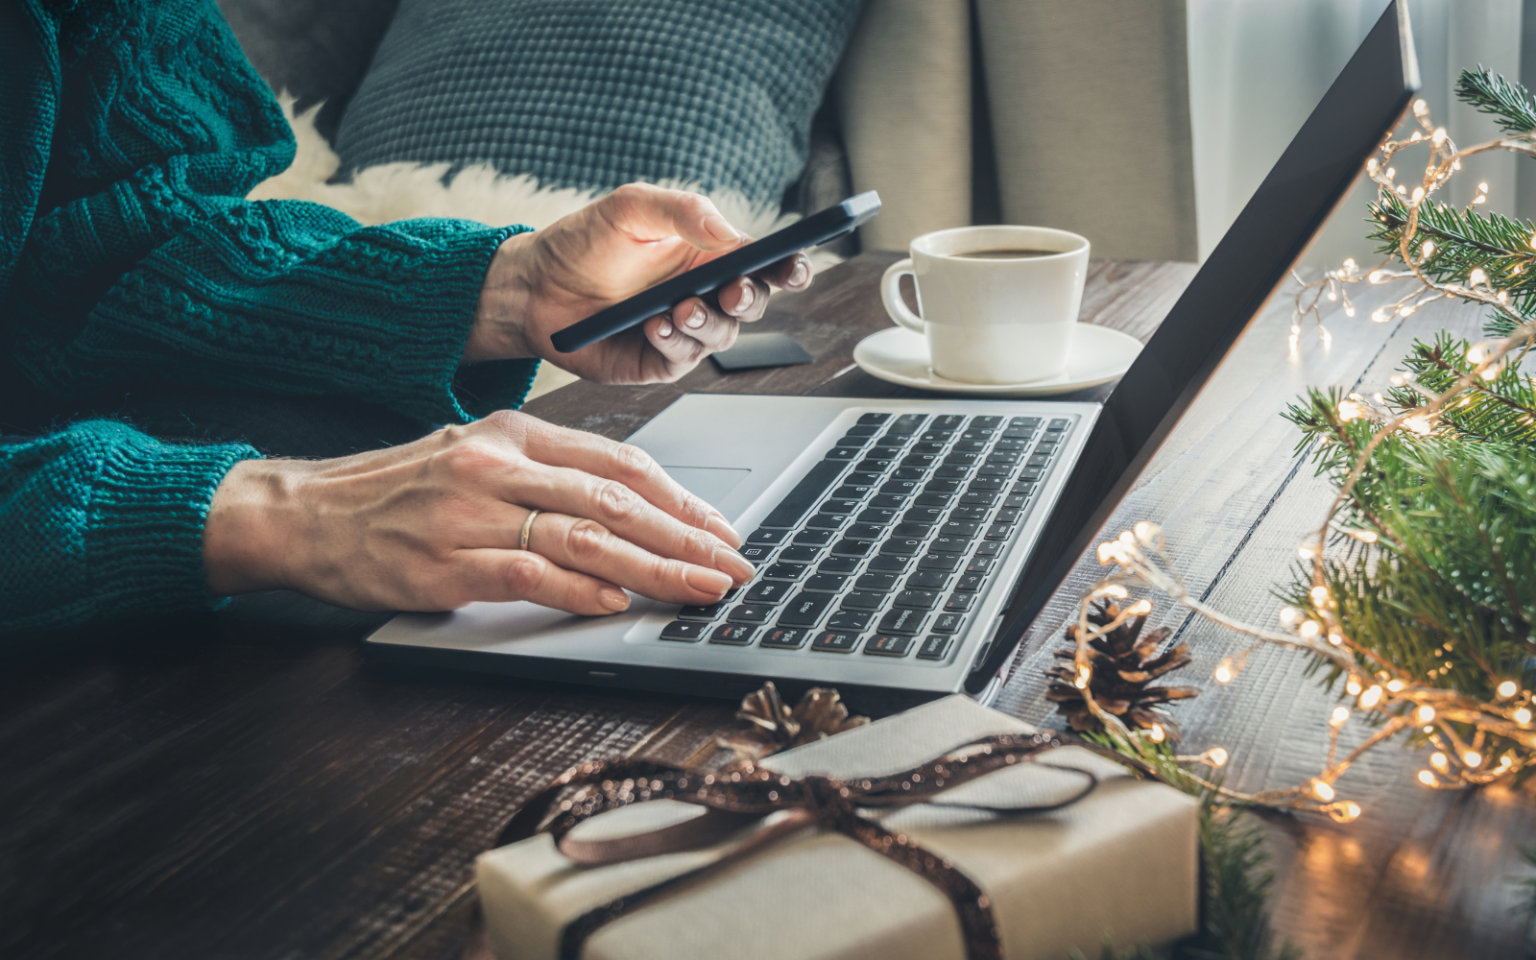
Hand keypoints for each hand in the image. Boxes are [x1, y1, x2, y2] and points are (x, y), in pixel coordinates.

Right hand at [202, 410, 754, 613]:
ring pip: (586, 535)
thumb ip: (547, 478)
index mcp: (514, 432)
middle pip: (616, 499)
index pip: (620, 462)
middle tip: (735, 566)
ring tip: (700, 589)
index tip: (723, 530)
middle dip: (687, 537)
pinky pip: (529, 572)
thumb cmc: (397, 492)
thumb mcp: (476, 459)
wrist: (305, 513)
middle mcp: (498, 463)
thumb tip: (632, 513)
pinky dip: (581, 589)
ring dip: (655, 568)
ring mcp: (470, 510)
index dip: (682, 499)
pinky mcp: (444, 560)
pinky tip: (620, 601)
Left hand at [466, 183, 813, 381]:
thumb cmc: (583, 242)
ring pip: (722, 336)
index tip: (795, 265)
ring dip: (708, 322)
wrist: (532, 286)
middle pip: (752, 303)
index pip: (764, 264)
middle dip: (750, 298)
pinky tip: (656, 326)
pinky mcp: (658, 362)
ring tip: (680, 309)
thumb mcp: (631, 208)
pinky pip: (683, 359)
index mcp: (709, 256)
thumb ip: (683, 210)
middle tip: (732, 291)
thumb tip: (732, 232)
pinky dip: (675, 343)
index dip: (789, 267)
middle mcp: (703, 295)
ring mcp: (683, 332)